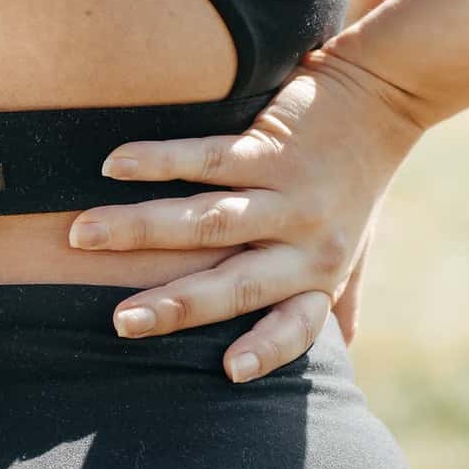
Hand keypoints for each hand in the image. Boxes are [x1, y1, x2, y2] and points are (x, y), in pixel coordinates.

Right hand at [66, 46, 426, 382]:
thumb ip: (342, 296)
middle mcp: (304, 242)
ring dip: (140, 229)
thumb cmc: (357, 180)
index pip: (296, 326)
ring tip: (83, 235)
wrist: (384, 96)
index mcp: (319, 274)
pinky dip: (157, 161)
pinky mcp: (270, 145)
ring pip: (208, 220)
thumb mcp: (357, 245)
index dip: (267, 349)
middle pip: (235, 283)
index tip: (228, 372)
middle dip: (175, 305)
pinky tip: (114, 164)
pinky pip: (208, 157)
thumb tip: (346, 349)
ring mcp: (286, 194)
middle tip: (120, 322)